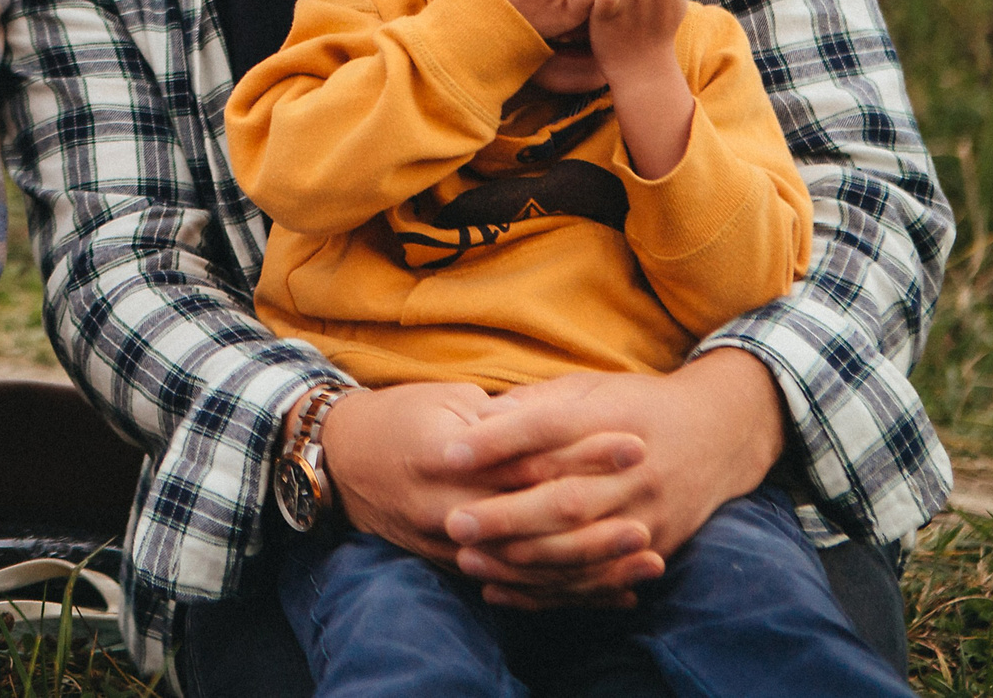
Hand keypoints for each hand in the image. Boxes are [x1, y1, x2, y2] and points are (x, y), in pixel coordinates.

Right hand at [319, 380, 643, 565]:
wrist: (339, 459)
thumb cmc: (399, 416)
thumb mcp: (448, 401)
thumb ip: (504, 418)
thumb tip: (560, 422)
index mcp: (449, 454)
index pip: (530, 456)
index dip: (585, 452)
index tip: (634, 442)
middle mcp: (449, 505)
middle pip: (536, 516)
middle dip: (600, 514)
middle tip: (653, 505)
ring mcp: (449, 542)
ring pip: (531, 562)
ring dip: (593, 564)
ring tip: (648, 558)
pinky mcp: (452, 565)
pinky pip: (516, 585)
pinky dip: (565, 590)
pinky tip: (610, 592)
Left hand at [437, 352, 785, 608]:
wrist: (720, 434)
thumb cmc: (635, 406)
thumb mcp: (591, 388)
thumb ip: (537, 404)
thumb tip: (476, 418)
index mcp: (612, 421)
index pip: (548, 432)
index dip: (497, 442)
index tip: (449, 453)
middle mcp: (635, 472)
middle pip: (565, 499)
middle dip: (505, 515)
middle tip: (453, 522)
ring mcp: (648, 514)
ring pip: (579, 548)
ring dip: (521, 560)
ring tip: (468, 559)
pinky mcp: (655, 546)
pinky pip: (597, 578)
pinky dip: (549, 590)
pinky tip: (504, 590)